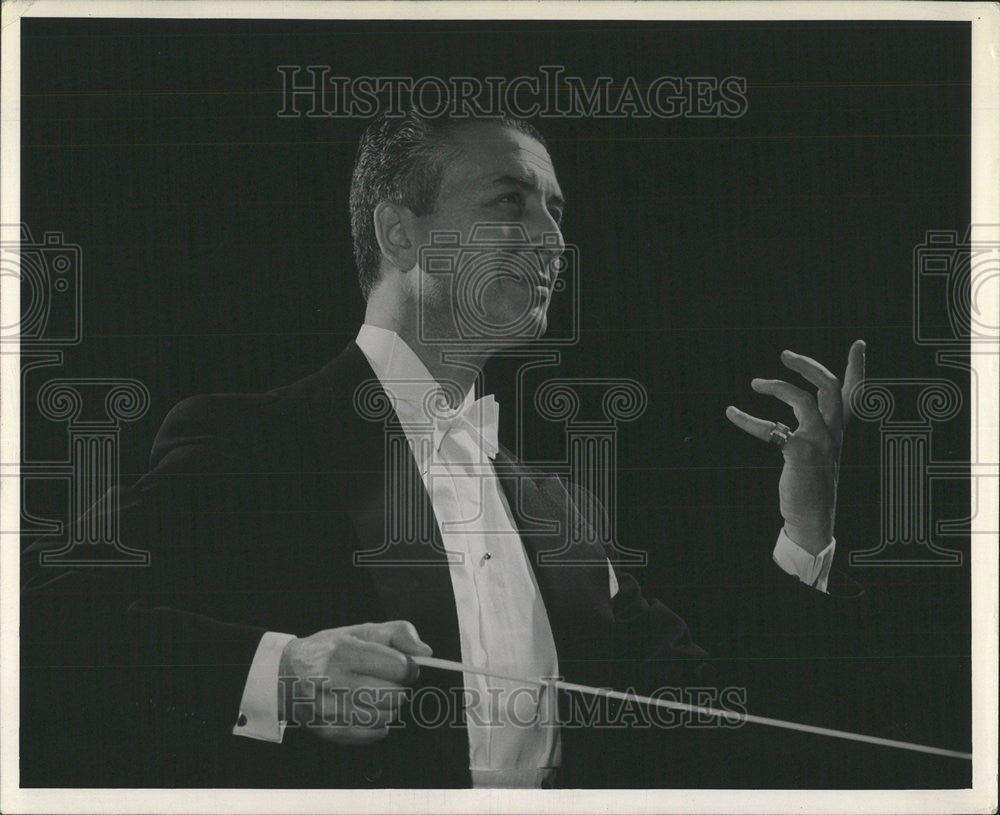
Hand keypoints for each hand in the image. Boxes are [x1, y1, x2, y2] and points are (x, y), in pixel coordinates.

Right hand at [278, 620, 431, 744]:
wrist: (284, 674)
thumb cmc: (329, 649)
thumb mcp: (361, 630)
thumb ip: (398, 633)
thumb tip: (426, 653)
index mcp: (343, 651)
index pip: (398, 667)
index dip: (408, 668)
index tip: (402, 667)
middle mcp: (333, 681)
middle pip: (394, 695)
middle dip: (398, 688)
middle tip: (386, 681)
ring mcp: (328, 709)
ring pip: (385, 716)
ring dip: (389, 707)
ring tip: (375, 694)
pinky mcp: (327, 730)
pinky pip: (372, 734)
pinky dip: (379, 725)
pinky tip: (368, 711)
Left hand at [725, 340, 865, 554]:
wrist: (813, 518)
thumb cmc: (811, 484)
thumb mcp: (816, 451)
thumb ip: (807, 429)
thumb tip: (787, 415)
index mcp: (838, 430)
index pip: (854, 394)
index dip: (858, 367)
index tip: (859, 344)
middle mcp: (833, 432)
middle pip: (829, 386)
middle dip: (807, 366)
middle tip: (785, 355)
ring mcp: (819, 442)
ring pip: (803, 399)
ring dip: (777, 386)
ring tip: (756, 384)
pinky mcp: (800, 453)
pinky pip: (772, 429)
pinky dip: (748, 420)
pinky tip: (733, 414)